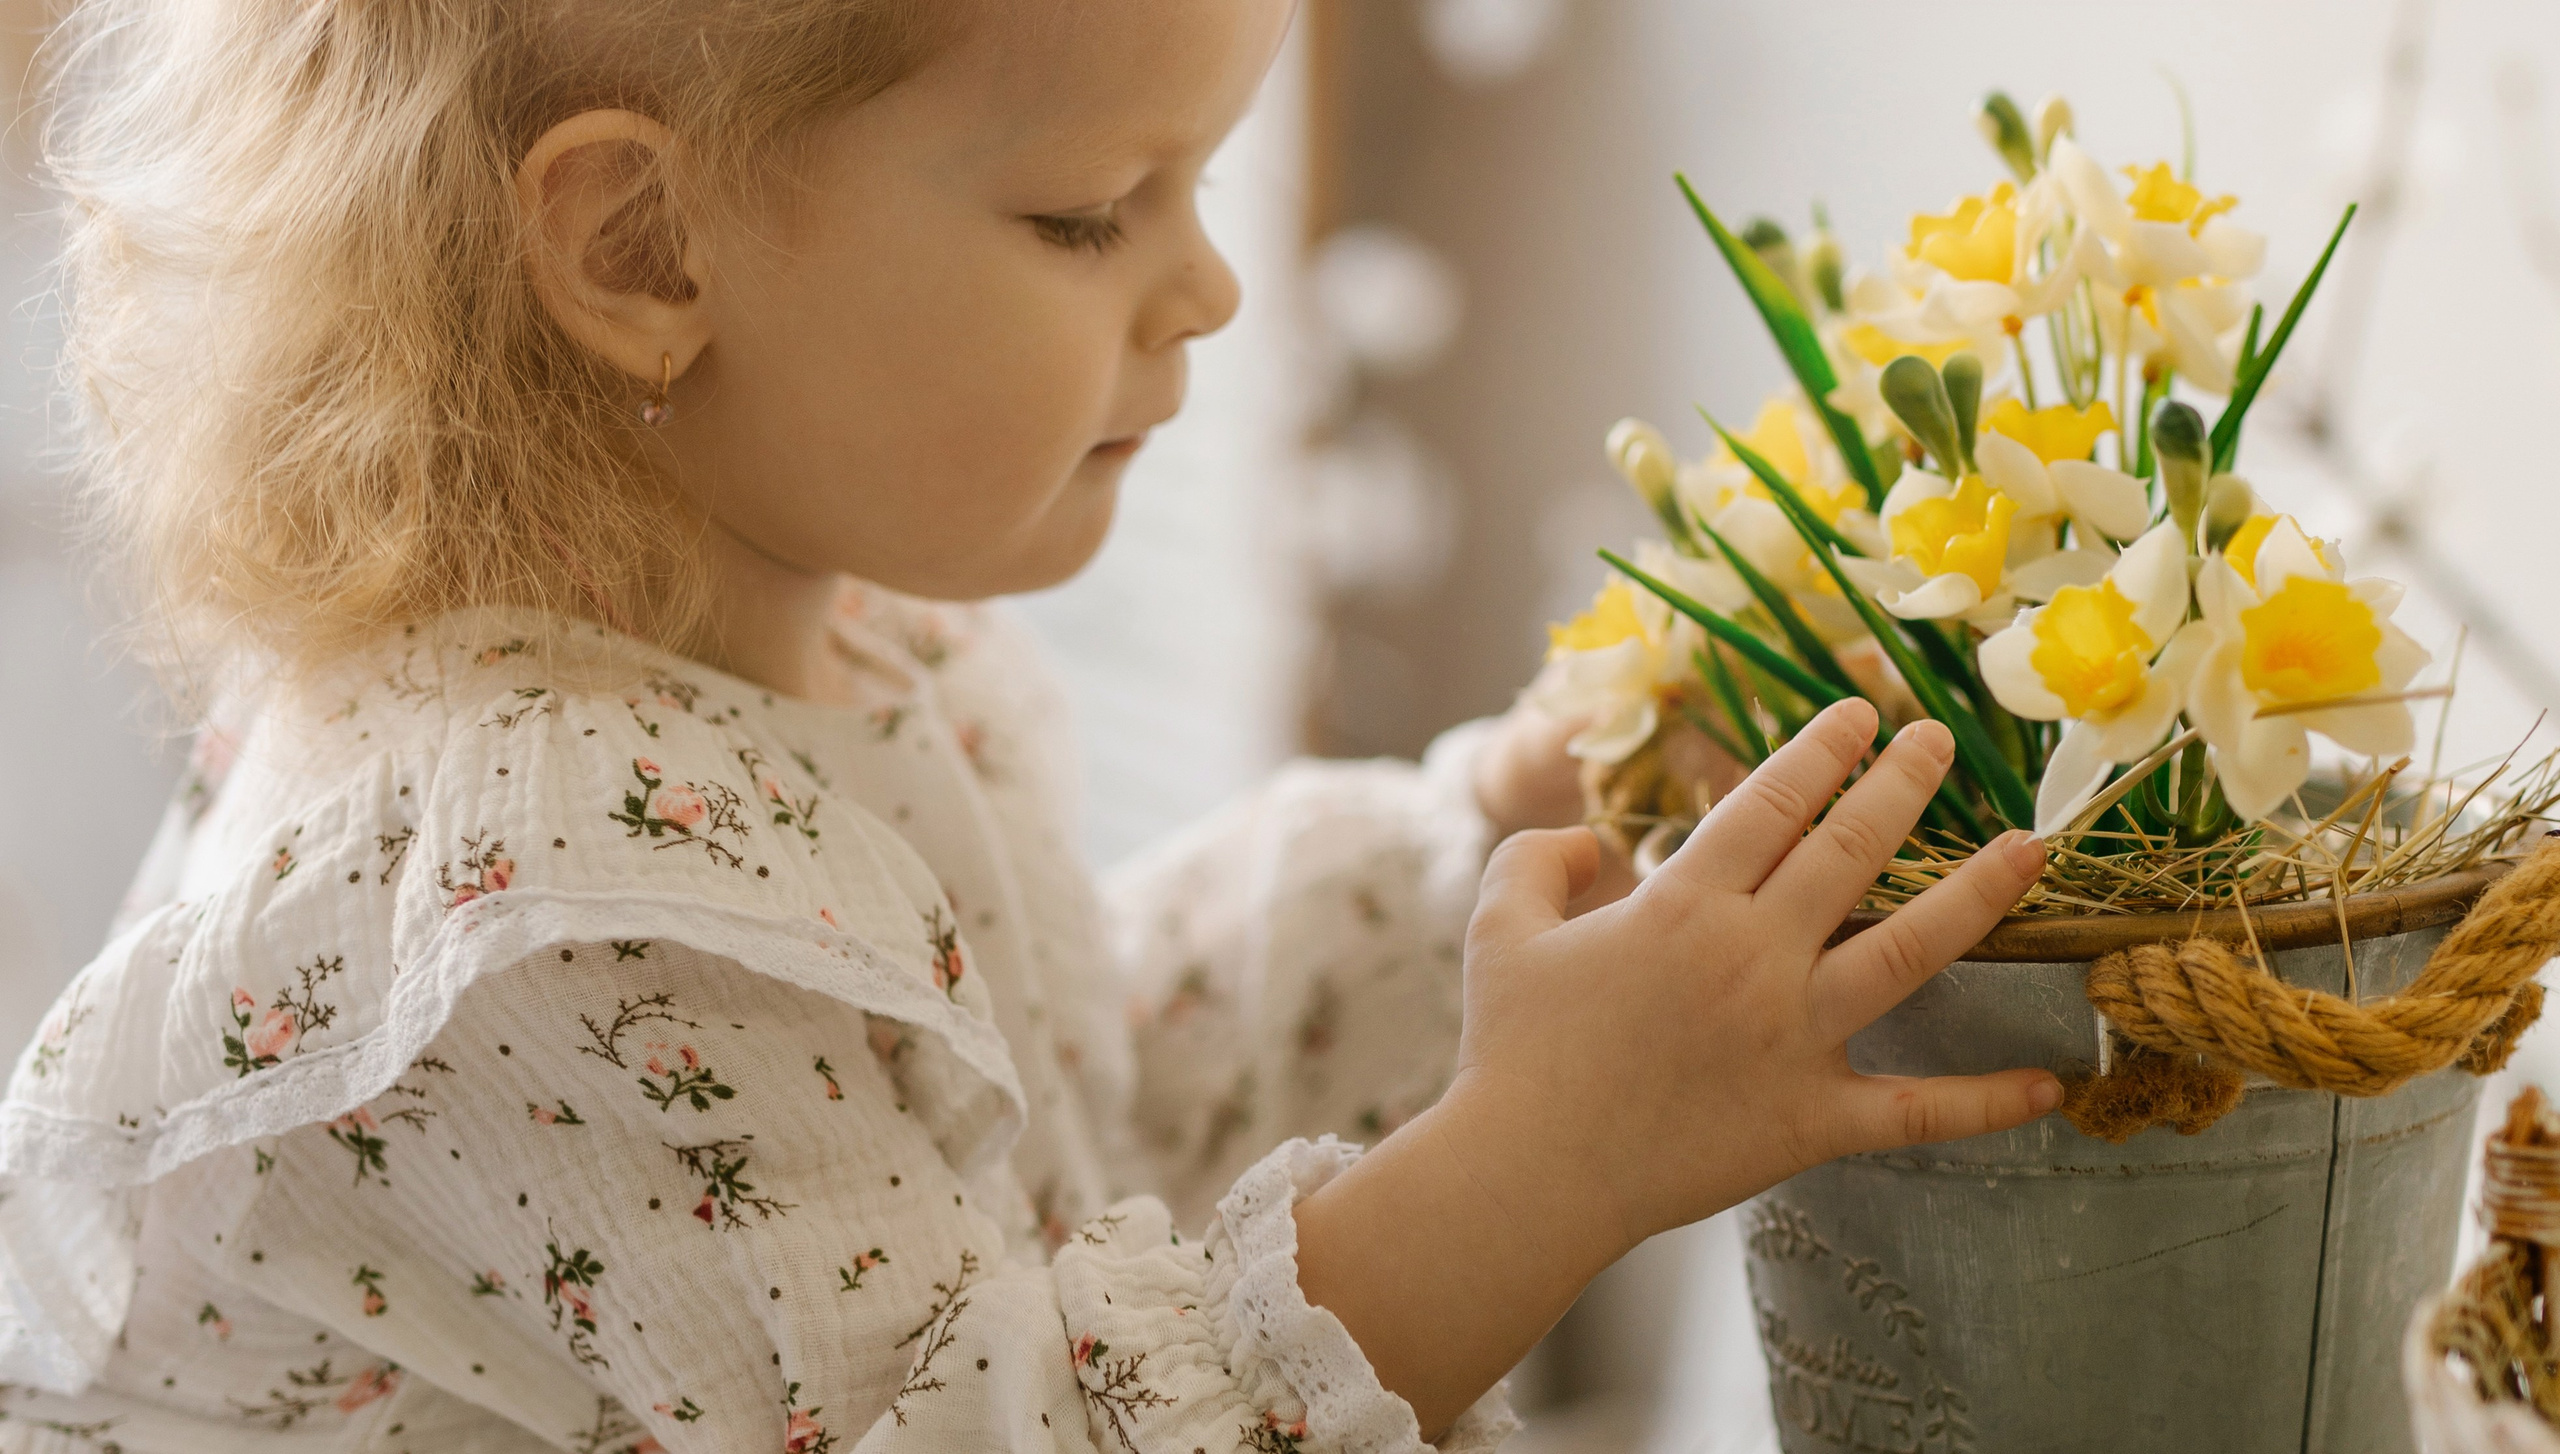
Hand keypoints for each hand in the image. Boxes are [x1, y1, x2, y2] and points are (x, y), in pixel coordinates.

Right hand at [1449, 697, 2056, 1252]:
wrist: (1529, 1172)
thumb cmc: (1511, 1048)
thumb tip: (1590, 840)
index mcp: (1682, 904)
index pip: (1772, 802)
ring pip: (1910, 952)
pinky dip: (1988, 1102)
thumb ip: (1539, 859)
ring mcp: (1793, 1039)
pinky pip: (1918, 1111)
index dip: (1820, 749)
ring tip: (2030, 848)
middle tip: (1941, 741)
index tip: (1860, 713)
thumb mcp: (1502, 927)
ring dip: (1977, 893)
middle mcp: (1752, 957)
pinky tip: (2052, 1085)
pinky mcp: (1812, 1119)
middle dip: (1904, 783)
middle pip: (1851, 850)